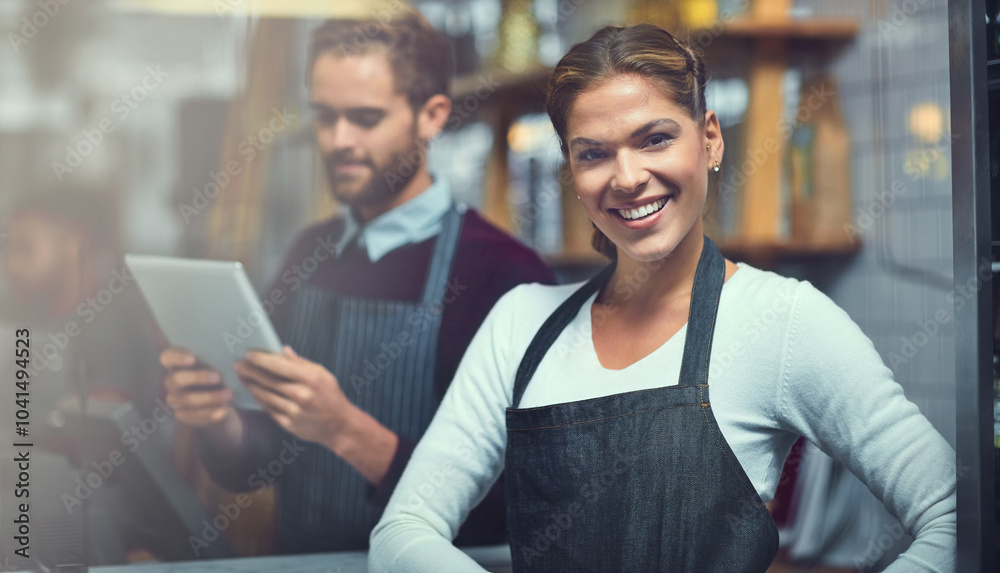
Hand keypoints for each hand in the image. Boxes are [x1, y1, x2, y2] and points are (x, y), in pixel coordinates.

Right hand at [161, 347, 234, 427]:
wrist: (218, 397)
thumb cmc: (216, 371)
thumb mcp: (215, 364)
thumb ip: (216, 361)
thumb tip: (230, 361)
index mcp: (175, 364)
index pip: (167, 357)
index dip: (177, 357)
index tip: (193, 358)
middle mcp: (171, 381)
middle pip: (177, 379)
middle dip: (198, 377)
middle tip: (218, 377)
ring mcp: (175, 399)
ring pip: (188, 399)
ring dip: (209, 397)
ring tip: (228, 394)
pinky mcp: (183, 415)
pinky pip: (195, 415)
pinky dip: (211, 413)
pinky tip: (223, 410)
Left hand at [234, 346, 353, 446]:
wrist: (339, 426)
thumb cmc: (331, 396)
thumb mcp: (322, 374)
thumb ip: (301, 363)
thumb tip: (282, 350)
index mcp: (310, 378)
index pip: (278, 365)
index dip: (260, 359)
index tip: (248, 354)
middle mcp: (301, 395)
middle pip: (268, 380)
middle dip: (250, 371)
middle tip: (238, 365)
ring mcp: (294, 411)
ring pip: (265, 396)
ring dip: (251, 386)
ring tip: (242, 378)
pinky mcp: (289, 424)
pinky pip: (269, 409)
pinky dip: (260, 400)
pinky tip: (254, 393)